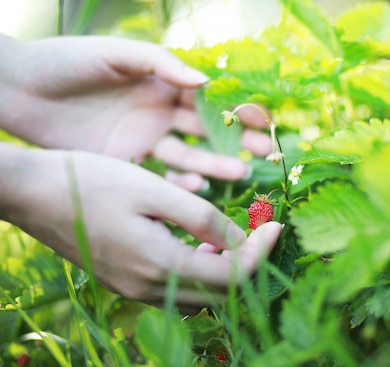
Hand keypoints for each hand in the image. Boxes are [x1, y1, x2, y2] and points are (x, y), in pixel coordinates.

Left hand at [0, 34, 271, 190]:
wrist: (18, 91)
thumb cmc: (66, 62)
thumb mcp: (115, 54)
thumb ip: (160, 63)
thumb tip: (206, 80)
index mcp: (161, 84)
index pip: (209, 98)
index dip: (236, 108)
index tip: (262, 120)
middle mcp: (158, 113)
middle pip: (206, 130)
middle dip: (236, 140)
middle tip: (264, 154)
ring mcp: (143, 140)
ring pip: (188, 156)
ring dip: (215, 165)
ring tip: (240, 173)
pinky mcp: (126, 164)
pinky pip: (159, 177)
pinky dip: (179, 184)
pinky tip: (198, 189)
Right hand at [0, 144, 281, 308]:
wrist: (32, 193)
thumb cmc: (92, 182)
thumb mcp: (155, 191)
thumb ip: (202, 218)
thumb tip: (242, 238)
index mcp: (161, 265)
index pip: (232, 276)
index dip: (262, 253)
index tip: (278, 224)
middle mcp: (149, 288)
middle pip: (220, 295)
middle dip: (250, 266)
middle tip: (262, 231)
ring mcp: (135, 290)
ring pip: (200, 297)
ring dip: (225, 273)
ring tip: (231, 237)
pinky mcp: (125, 283)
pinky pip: (176, 291)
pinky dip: (199, 274)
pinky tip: (199, 246)